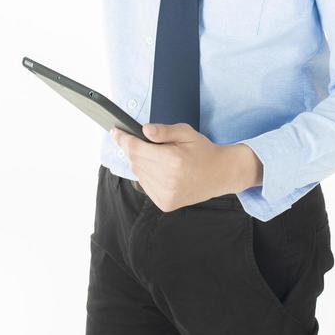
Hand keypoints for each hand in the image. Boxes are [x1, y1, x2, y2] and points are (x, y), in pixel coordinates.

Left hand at [110, 122, 237, 211]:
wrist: (220, 174)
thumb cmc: (202, 151)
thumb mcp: (186, 132)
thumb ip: (164, 130)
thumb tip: (144, 130)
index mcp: (173, 160)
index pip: (136, 149)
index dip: (123, 139)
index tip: (115, 131)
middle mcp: (168, 180)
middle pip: (135, 160)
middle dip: (132, 148)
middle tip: (139, 141)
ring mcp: (166, 195)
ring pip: (138, 173)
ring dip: (141, 163)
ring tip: (157, 156)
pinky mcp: (165, 204)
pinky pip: (145, 185)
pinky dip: (147, 175)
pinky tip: (160, 170)